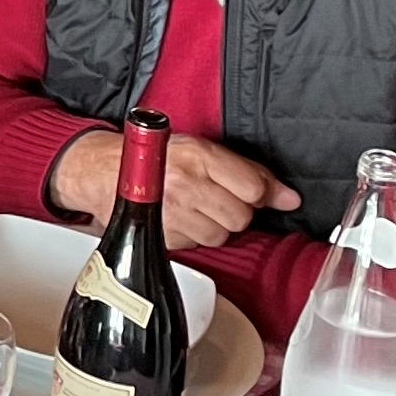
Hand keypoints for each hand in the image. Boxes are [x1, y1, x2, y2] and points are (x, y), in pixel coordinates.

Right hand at [46, 125, 294, 246]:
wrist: (105, 171)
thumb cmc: (155, 157)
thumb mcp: (203, 150)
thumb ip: (251, 173)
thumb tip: (290, 199)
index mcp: (200, 156)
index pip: (254, 188)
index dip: (257, 193)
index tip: (251, 192)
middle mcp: (186, 184)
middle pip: (241, 217)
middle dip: (234, 210)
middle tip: (216, 197)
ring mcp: (174, 213)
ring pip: (221, 235)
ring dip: (214, 225)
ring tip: (195, 206)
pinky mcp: (164, 236)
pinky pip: (198, 245)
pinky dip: (194, 235)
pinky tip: (181, 218)